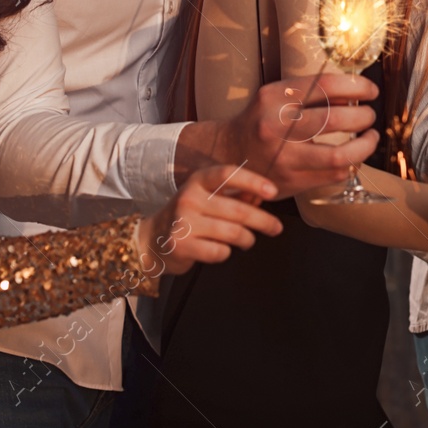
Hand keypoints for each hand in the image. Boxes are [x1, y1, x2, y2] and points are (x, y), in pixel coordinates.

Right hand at [136, 165, 283, 275]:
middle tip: (276, 228)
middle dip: (263, 221)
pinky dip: (227, 253)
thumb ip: (235, 195)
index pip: (227, 174)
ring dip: (247, 239)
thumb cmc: (189, 216)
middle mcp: (189, 198)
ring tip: (248, 241)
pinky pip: (219, 251)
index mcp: (198, 181)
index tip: (273, 191)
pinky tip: (222, 250)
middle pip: (237, 209)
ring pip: (232, 233)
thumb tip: (262, 193)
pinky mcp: (181, 245)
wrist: (151, 240)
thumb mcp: (208, 199)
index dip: (252, 181)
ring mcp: (183, 222)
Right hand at [176, 74, 380, 198]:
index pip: (325, 86)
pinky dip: (351, 164)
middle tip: (370, 116)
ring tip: (370, 138)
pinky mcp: (290, 182)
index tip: (371, 90)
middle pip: (335, 120)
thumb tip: (357, 91)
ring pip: (339, 156)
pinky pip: (333, 175)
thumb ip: (311, 92)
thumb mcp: (277, 96)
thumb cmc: (261, 120)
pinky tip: (353, 157)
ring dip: (365, 146)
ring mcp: (283, 158)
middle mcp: (276, 127)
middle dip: (363, 117)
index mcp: (274, 99)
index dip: (357, 86)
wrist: (228, 154)